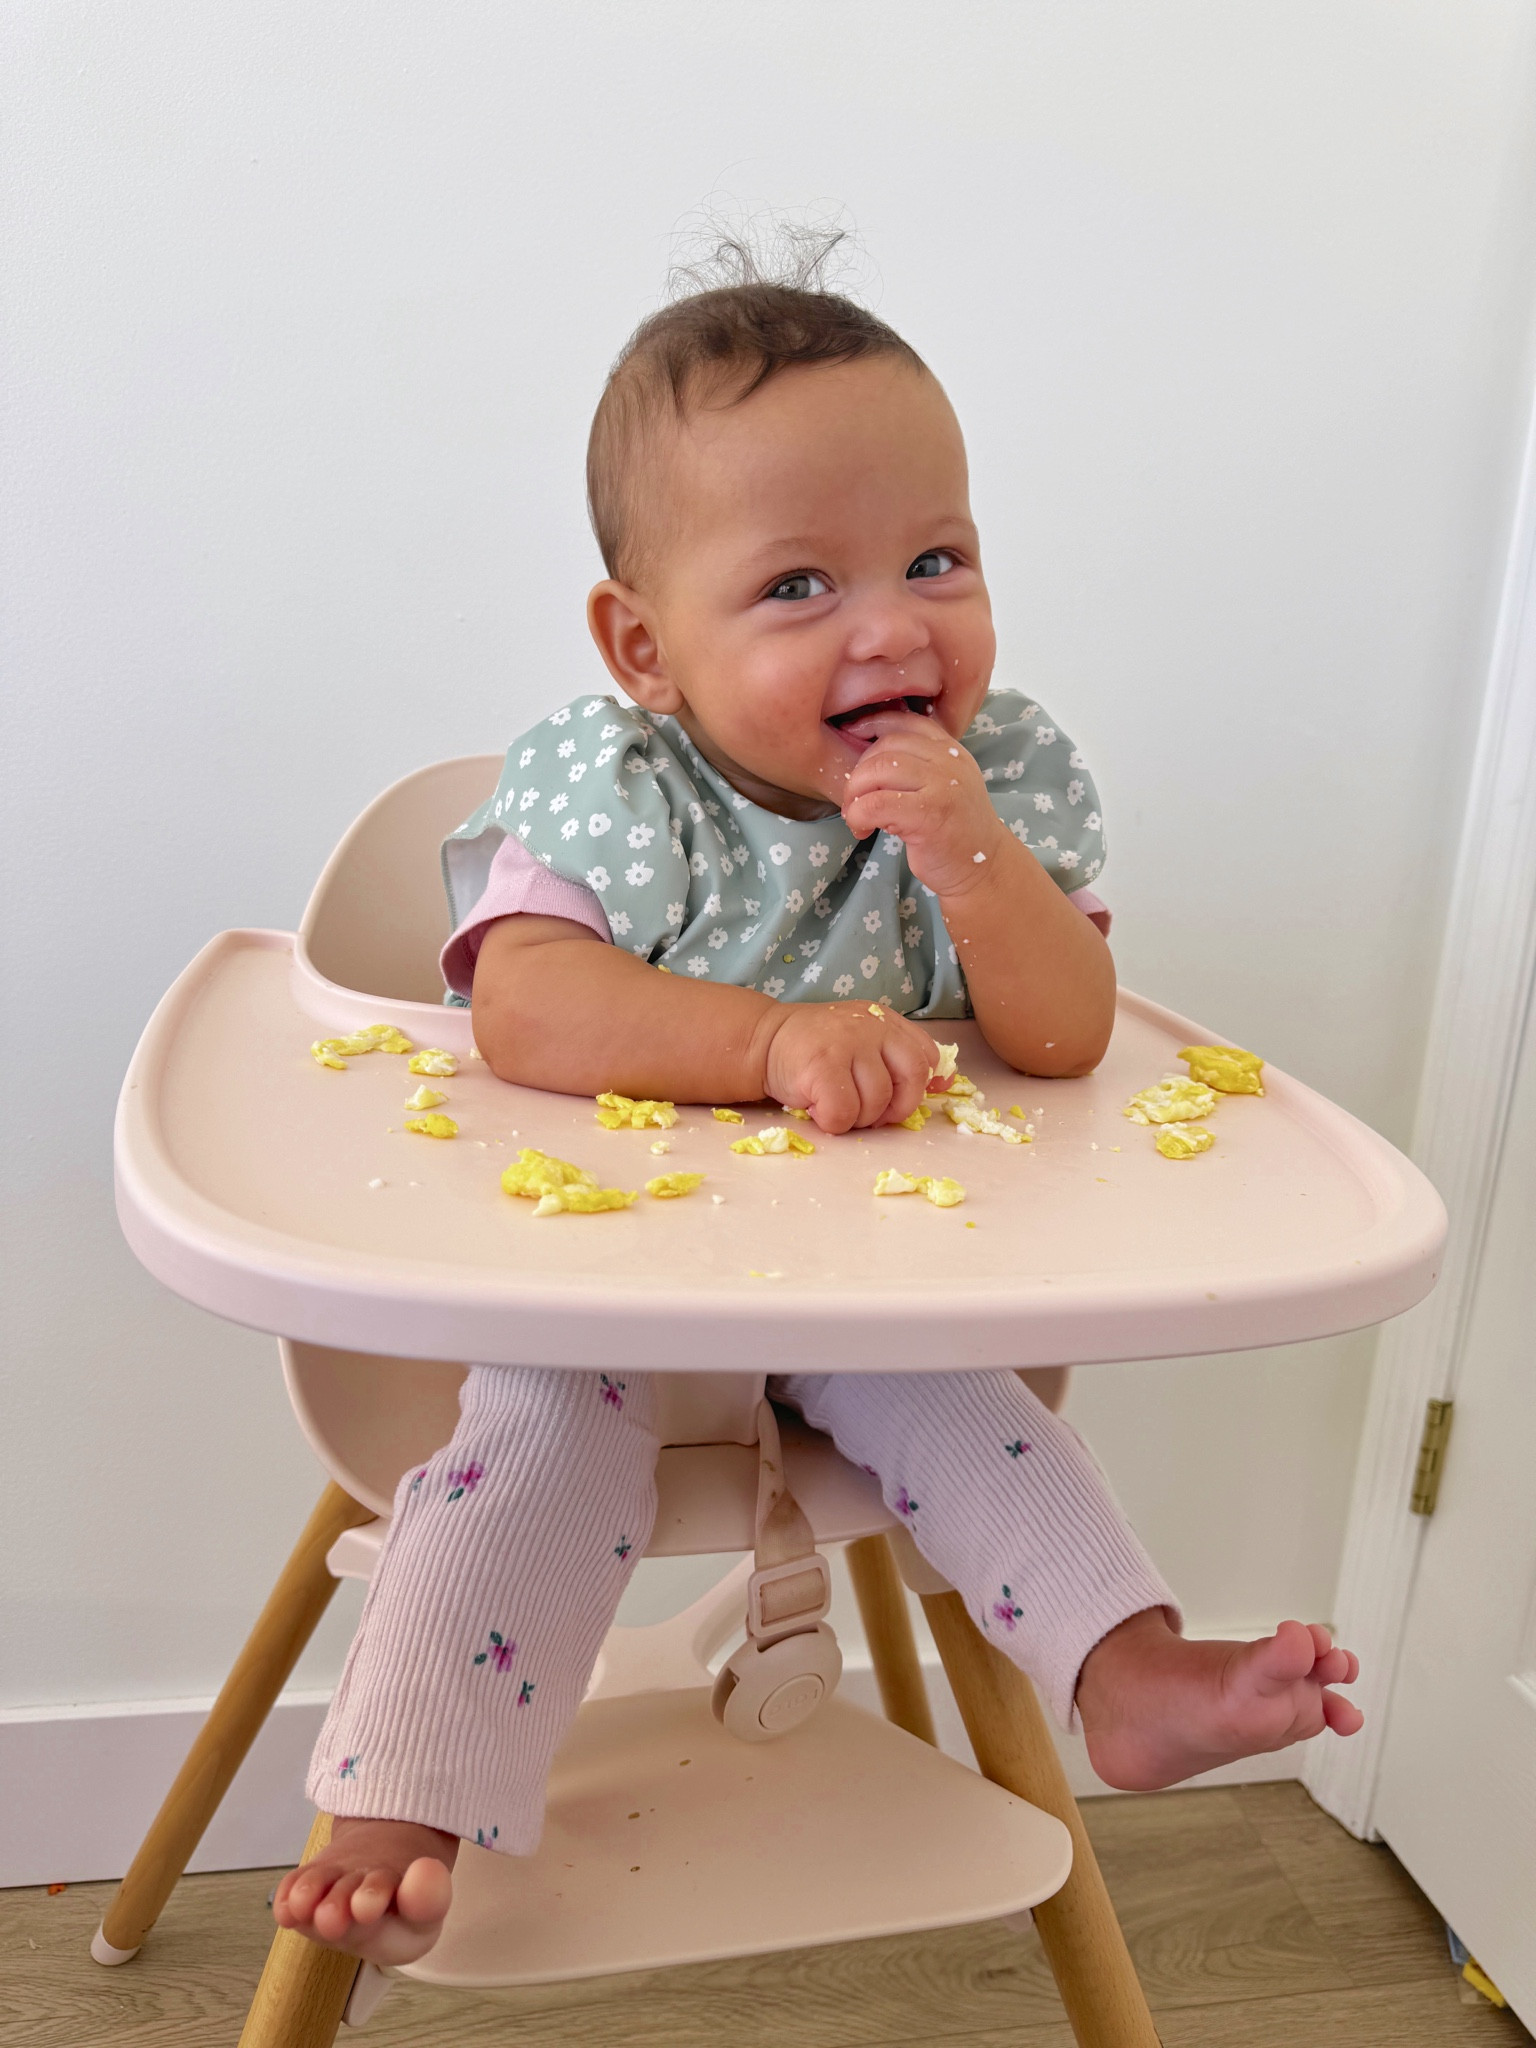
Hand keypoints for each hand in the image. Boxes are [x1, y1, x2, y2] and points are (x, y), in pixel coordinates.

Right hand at [762, 1001, 940, 1134]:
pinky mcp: (822, 1064)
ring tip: (835, 1105)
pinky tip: (818, 1108)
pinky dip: (833, 1121)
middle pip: (911, 1080)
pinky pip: (844, 1112)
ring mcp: (847, 1043)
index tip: (898, 1100)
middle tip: (867, 1113)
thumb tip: (945, 1083)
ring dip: (857, 1118)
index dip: (919, 1087)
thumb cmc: (815, 1049)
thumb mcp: (862, 1041)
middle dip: (894, 1109)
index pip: (926, 1056)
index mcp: (886, 1021)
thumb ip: (897, 1057)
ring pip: (877, 1102)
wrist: (762, 1041)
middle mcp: (872, 1027)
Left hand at [840, 709, 1007, 899]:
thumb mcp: (944, 785)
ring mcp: (941, 786)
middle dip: (858, 772)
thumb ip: (918, 764)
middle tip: (853, 799)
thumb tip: (866, 749)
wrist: (982, 870)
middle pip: (884, 746)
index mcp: (950, 750)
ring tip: (856, 816)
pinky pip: (875, 804)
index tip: (851, 741)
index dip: (871, 724)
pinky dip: (858, 816)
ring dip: (854, 795)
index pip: (904, 721)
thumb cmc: (954, 831)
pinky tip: (862, 829)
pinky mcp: (928, 814)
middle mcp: (948, 762)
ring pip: (876, 771)